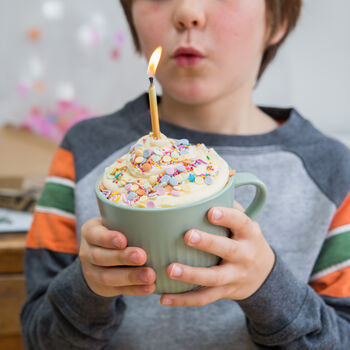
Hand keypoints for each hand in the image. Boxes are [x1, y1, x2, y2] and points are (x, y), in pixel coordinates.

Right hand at [80, 218, 155, 296]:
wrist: (97, 258)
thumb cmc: (113, 232)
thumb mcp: (112, 223)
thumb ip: (127, 220)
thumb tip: (158, 216)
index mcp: (90, 232)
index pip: (95, 235)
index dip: (108, 239)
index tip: (123, 240)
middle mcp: (88, 252)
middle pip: (101, 257)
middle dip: (122, 257)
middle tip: (142, 256)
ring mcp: (93, 272)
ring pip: (108, 277)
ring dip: (131, 277)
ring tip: (150, 275)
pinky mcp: (103, 287)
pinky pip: (119, 290)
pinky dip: (135, 289)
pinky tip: (149, 287)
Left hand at [160, 202, 274, 305]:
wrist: (263, 275)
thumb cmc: (245, 240)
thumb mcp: (245, 223)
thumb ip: (229, 206)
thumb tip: (207, 184)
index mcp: (249, 234)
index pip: (241, 222)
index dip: (227, 217)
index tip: (210, 212)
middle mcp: (245, 255)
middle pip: (228, 250)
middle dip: (208, 243)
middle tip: (188, 236)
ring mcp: (235, 276)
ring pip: (214, 279)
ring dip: (192, 275)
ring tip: (170, 269)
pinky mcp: (225, 292)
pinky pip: (204, 298)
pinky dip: (184, 299)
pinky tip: (164, 298)